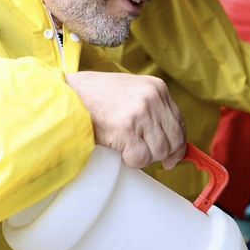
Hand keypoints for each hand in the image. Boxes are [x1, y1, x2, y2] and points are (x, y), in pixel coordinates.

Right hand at [66, 71, 186, 168]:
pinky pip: (140, 158)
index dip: (178, 144)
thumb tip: (173, 144)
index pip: (179, 123)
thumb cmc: (98, 97)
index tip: (172, 156)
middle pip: (174, 140)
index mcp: (158, 88)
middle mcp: (153, 98)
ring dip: (144, 157)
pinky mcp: (126, 128)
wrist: (69, 95)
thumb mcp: (133, 93)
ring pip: (159, 151)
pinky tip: (120, 150)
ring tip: (128, 148)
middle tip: (146, 155)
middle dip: (162, 154)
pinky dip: (131, 161)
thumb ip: (154, 111)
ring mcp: (141, 112)